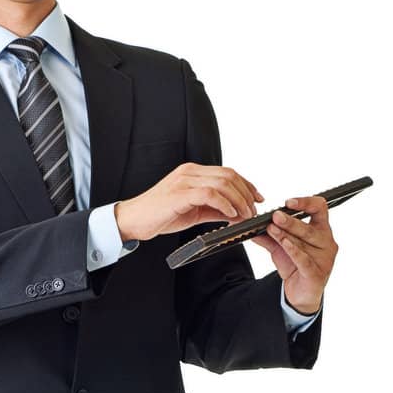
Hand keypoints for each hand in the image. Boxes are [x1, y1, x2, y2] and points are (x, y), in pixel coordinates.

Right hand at [115, 162, 263, 241]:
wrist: (134, 220)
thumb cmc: (160, 216)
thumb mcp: (193, 212)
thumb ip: (214, 210)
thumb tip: (236, 214)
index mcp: (193, 173)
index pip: (227, 172)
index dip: (246, 184)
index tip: (258, 198)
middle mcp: (190, 172)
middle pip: (229, 175)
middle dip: (246, 193)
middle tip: (253, 211)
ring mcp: (184, 181)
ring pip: (222, 183)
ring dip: (238, 200)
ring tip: (244, 215)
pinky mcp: (180, 193)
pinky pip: (210, 194)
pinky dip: (224, 204)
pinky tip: (230, 215)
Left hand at [247, 194, 337, 315]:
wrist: (300, 294)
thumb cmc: (295, 266)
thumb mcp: (280, 247)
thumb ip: (268, 235)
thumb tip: (250, 223)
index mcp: (321, 230)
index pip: (320, 208)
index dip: (306, 202)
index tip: (288, 202)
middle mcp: (326, 242)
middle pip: (309, 228)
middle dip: (290, 221)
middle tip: (275, 215)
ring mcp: (324, 259)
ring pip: (304, 243)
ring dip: (286, 235)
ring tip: (271, 228)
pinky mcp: (316, 274)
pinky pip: (304, 260)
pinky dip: (293, 250)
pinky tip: (284, 243)